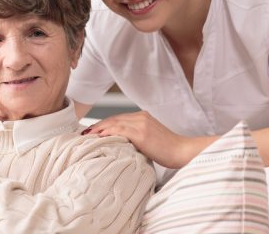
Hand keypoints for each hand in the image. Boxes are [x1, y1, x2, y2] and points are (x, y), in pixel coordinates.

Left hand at [84, 111, 200, 168]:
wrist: (182, 151)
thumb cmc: (169, 150)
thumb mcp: (151, 139)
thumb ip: (137, 137)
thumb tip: (123, 144)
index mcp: (143, 116)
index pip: (119, 119)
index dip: (105, 124)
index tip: (94, 130)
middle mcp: (141, 117)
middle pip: (114, 119)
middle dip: (99, 125)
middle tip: (86, 132)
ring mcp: (141, 123)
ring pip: (114, 123)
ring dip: (99, 129)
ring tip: (88, 135)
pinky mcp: (141, 133)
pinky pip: (119, 130)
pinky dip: (107, 132)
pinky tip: (99, 136)